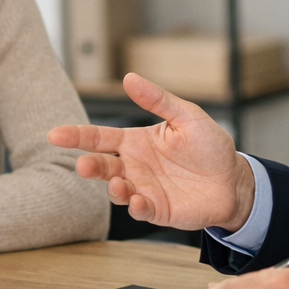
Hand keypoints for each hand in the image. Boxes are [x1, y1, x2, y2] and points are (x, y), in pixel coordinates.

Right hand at [47, 72, 254, 231]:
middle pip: (101, 166)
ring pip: (116, 190)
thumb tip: (129, 78)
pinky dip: (134, 207)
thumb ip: (158, 100)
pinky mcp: (157, 210)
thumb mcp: (187, 116)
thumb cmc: (210, 146)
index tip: (54, 134)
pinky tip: (138, 201)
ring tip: (120, 183)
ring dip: (113, 188)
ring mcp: (143, 189)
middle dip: (89, 166)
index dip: (76, 136)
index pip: (99, 137)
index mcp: (136, 142)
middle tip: (83, 165)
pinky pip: (139, 210)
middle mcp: (134, 166)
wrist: (234, 180)